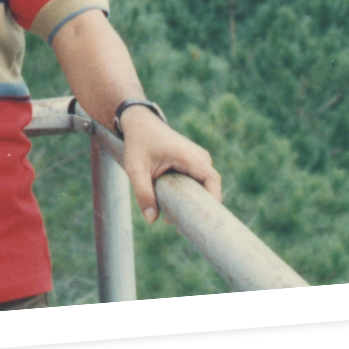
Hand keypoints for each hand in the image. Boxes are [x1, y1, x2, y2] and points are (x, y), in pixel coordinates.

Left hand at [118, 107, 221, 223]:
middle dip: (200, 207)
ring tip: (176, 220)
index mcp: (189, 156)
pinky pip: (200, 181)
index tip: (205, 221)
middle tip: (183, 226)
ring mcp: (199, 158)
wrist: (140, 122)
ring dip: (195, 202)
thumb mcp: (135, 168)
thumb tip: (152, 220)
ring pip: (205, 185)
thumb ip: (143, 193)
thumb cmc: (138, 143)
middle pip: (211, 186)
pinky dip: (191, 194)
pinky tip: (176, 208)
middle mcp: (199, 156)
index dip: (213, 201)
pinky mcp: (194, 162)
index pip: (212, 180)